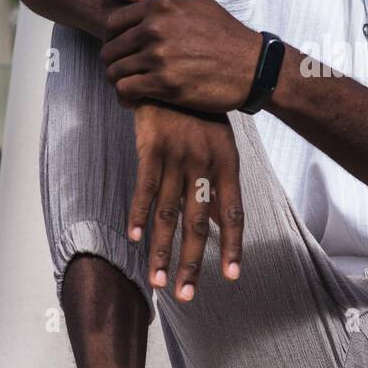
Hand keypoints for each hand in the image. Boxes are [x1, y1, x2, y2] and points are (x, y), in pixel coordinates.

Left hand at [100, 0, 262, 113]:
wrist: (253, 66)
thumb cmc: (224, 32)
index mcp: (160, 6)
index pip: (113, 24)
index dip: (114, 39)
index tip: (125, 50)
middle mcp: (156, 29)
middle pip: (111, 49)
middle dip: (114, 62)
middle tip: (127, 71)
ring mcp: (160, 57)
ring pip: (115, 72)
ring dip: (118, 81)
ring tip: (131, 86)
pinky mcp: (165, 84)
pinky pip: (126, 91)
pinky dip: (125, 98)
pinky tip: (134, 100)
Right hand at [129, 101, 242, 298]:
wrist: (175, 71)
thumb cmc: (200, 113)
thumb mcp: (221, 143)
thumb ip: (219, 182)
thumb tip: (220, 222)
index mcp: (227, 165)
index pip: (233, 214)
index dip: (232, 246)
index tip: (232, 276)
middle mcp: (205, 164)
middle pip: (198, 223)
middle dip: (192, 262)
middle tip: (187, 295)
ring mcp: (178, 156)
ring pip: (168, 213)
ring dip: (161, 250)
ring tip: (159, 281)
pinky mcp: (151, 146)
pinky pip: (144, 187)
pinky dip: (138, 214)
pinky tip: (134, 239)